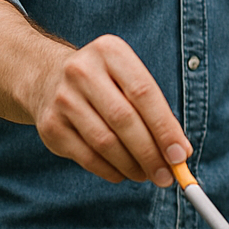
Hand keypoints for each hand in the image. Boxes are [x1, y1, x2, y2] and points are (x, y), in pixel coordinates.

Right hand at [30, 34, 192, 185]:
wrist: (47, 78)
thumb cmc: (105, 83)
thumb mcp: (128, 79)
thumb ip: (155, 111)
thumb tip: (179, 152)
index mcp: (110, 52)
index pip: (144, 92)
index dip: (165, 127)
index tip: (181, 155)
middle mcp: (82, 71)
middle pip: (124, 119)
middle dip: (150, 153)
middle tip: (167, 176)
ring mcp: (62, 98)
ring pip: (105, 142)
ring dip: (132, 166)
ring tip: (147, 175)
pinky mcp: (50, 126)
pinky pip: (87, 157)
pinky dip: (110, 171)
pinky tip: (123, 173)